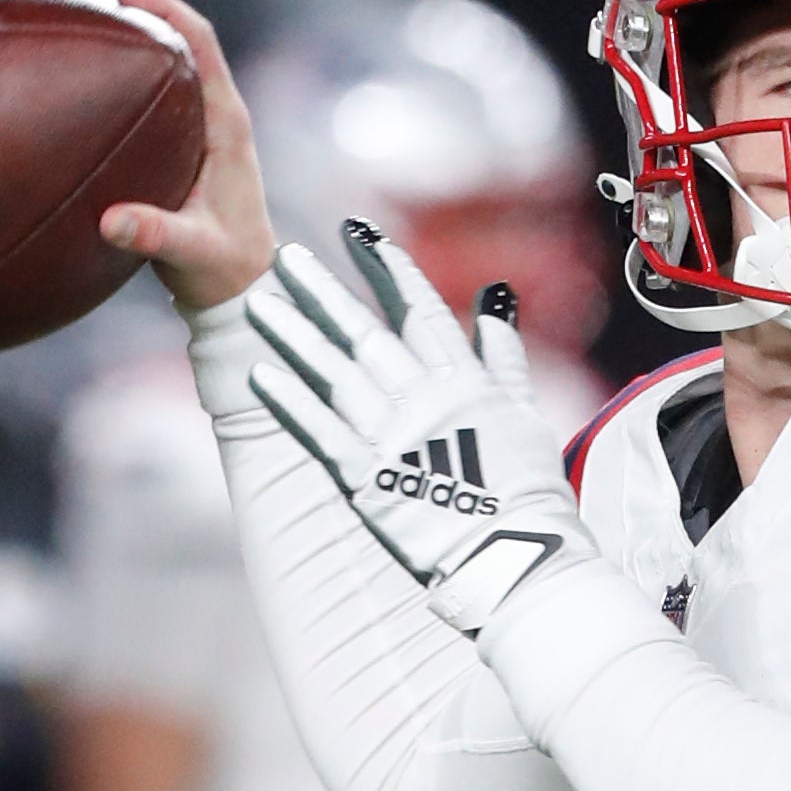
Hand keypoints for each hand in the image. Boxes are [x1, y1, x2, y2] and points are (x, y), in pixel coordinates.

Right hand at [67, 0, 278, 314]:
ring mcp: (194, 122)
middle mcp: (213, 111)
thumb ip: (157, 235)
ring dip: (110, 26)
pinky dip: (104, 64)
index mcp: (226, 123)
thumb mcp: (193, 253)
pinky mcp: (175, 137)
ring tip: (54, 7)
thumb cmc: (224, 269)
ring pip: (154, 53)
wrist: (242, 288)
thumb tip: (110, 221)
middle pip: (172, 33)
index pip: (200, 42)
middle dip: (121, 2)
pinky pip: (139, 85)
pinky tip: (60, 66)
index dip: (163, 9)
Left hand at [243, 221, 591, 632]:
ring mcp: (391, 437)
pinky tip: (262, 373)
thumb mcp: (525, 412)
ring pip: (333, 373)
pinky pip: (320, 432)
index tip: (357, 232)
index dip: (385, 267)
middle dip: (323, 290)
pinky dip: (290, 402)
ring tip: (261, 304)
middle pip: (364, 332)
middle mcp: (423, 398)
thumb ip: (504, 353)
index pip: (418, 308)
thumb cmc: (529, 492)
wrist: (516, 559)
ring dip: (295, 336)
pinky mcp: (365, 479)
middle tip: (287, 255)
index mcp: (464, 380)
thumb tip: (495, 295)